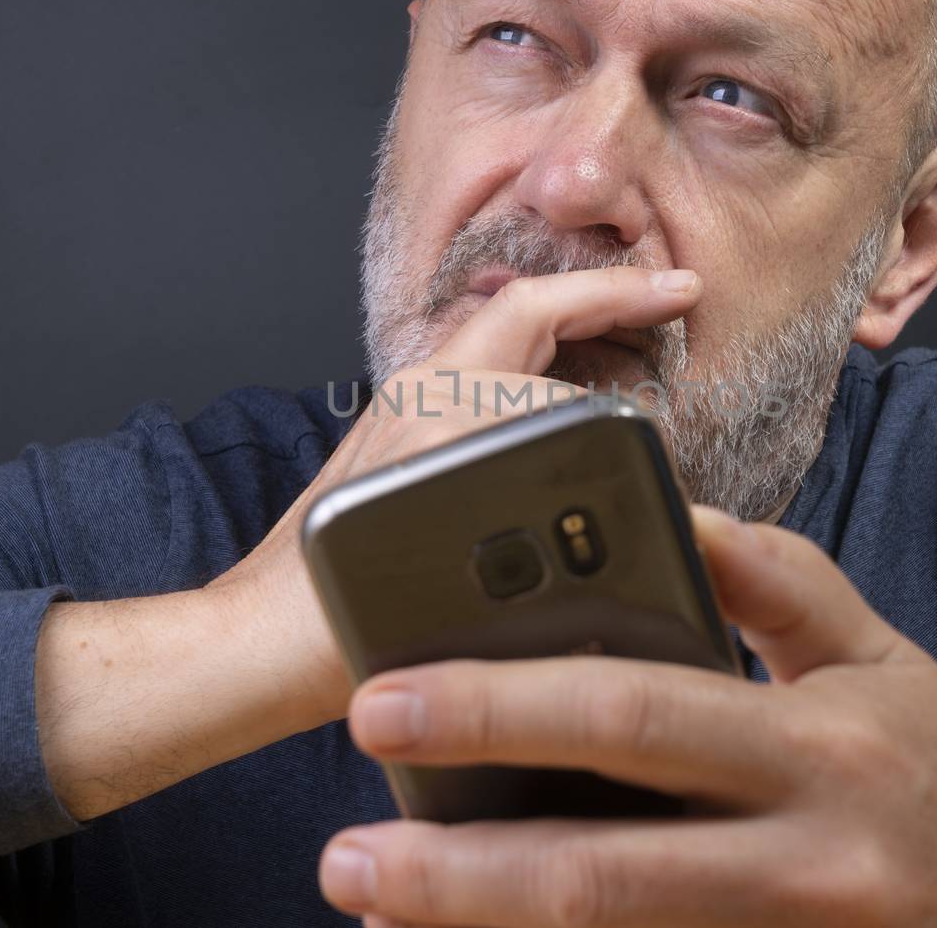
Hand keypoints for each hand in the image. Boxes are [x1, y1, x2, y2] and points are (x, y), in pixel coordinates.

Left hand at [205, 266, 703, 730]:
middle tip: (675, 290)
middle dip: (604, 294)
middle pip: (524, 312)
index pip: (547, 340)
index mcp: (434, 413)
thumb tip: (625, 512)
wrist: (256, 645)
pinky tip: (579, 385)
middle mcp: (416, 395)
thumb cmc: (332, 628)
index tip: (680, 297)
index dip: (621, 314)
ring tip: (637, 325)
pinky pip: (482, 371)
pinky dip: (539, 360)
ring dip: (570, 320)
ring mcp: (401, 410)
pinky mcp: (394, 438)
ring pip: (500, 336)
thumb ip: (540, 542)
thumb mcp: (456, 592)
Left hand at [317, 506, 936, 926]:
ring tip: (376, 907)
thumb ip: (772, 579)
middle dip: (461, 866)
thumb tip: (669, 511)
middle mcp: (798, 856)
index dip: (504, 705)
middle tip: (343, 855)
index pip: (635, 714)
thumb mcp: (876, 653)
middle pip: (607, 866)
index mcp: (811, 744)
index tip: (388, 696)